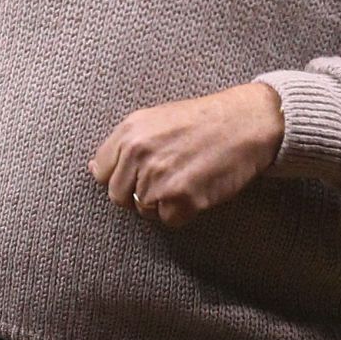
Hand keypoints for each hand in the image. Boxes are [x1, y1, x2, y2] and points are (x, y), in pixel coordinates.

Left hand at [89, 82, 283, 228]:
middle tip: (168, 177)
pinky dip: (183, 212)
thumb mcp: (155, 119)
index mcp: (129, 132)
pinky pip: (169, 220)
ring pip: (144, 210)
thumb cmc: (202, 121)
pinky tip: (197, 189)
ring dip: (163, 203)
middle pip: (120, 197)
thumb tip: (96, 169)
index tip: (141, 172)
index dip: (122, 176)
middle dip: (140, 193)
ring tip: (185, 179)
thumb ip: (124, 144)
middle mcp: (138, 153)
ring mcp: (159, 177)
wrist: (244, 122)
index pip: (102, 173)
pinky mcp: (182, 197)